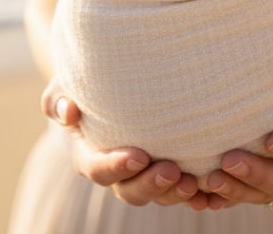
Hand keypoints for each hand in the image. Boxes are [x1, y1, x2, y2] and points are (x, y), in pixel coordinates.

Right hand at [41, 78, 209, 209]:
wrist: (121, 77)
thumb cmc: (91, 80)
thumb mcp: (69, 84)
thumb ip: (60, 97)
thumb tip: (69, 111)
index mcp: (90, 155)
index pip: (97, 170)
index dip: (115, 167)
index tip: (138, 155)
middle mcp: (118, 172)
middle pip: (131, 191)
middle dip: (151, 185)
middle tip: (172, 171)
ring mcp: (146, 175)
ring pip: (159, 195)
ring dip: (176, 193)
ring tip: (196, 181)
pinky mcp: (170, 173)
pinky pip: (183, 192)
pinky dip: (197, 196)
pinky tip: (212, 193)